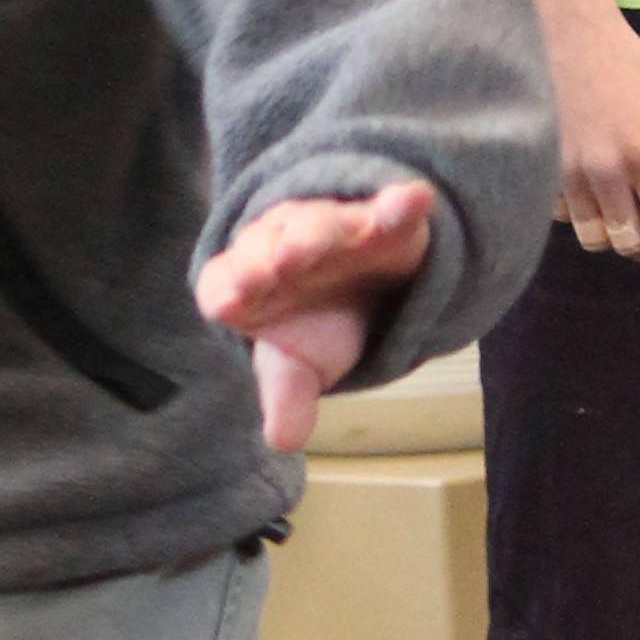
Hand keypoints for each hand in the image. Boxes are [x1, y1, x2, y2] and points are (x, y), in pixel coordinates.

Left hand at [194, 179, 436, 452]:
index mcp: (248, 281)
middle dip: (272, 254)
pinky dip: (400, 203)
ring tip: (322, 242)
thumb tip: (283, 440)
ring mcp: (329, 227)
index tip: (230, 303)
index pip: (226, 281)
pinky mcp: (379, 219)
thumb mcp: (300, 367)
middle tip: (278, 265)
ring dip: (318, 233)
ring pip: (319, 224)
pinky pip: (387, 207)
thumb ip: (288, 399)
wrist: (361, 287)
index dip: (228, 289)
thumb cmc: (315, 324)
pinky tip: (413, 200)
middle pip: (270, 245)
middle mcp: (280, 245)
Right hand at [550, 2, 639, 285]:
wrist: (564, 33)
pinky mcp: (540, 171)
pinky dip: (582, 216)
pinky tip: (592, 194)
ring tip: (624, 217)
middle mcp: (608, 173)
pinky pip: (564, 218)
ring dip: (614, 237)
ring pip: (594, 239)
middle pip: (629, 244)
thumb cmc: (629, 67)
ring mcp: (568, 175)